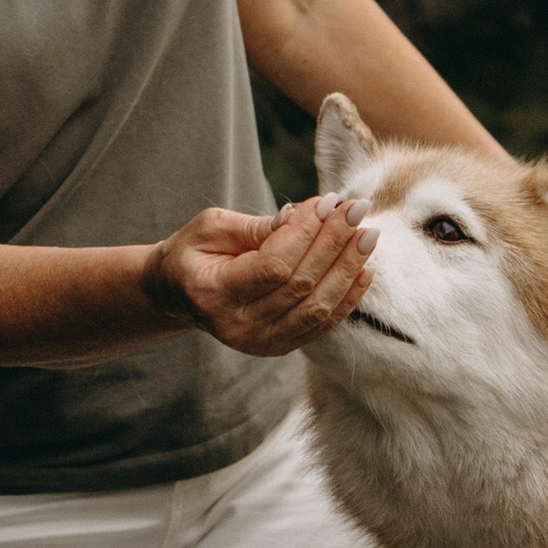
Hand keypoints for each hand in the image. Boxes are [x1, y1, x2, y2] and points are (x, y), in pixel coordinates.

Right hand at [147, 194, 374, 356]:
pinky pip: (322, 324)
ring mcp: (260, 342)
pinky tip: (364, 268)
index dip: (306, 233)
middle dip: (334, 243)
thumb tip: (301, 216)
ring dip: (348, 269)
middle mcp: (237, 325)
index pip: (273, 264)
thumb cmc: (194, 253)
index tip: (330, 201)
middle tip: (358, 208)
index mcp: (213, 293)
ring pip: (317, 307)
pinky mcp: (279, 346)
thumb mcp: (210, 228)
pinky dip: (348, 297)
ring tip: (367, 235)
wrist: (180, 295)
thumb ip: (253, 227)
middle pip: (300, 284)